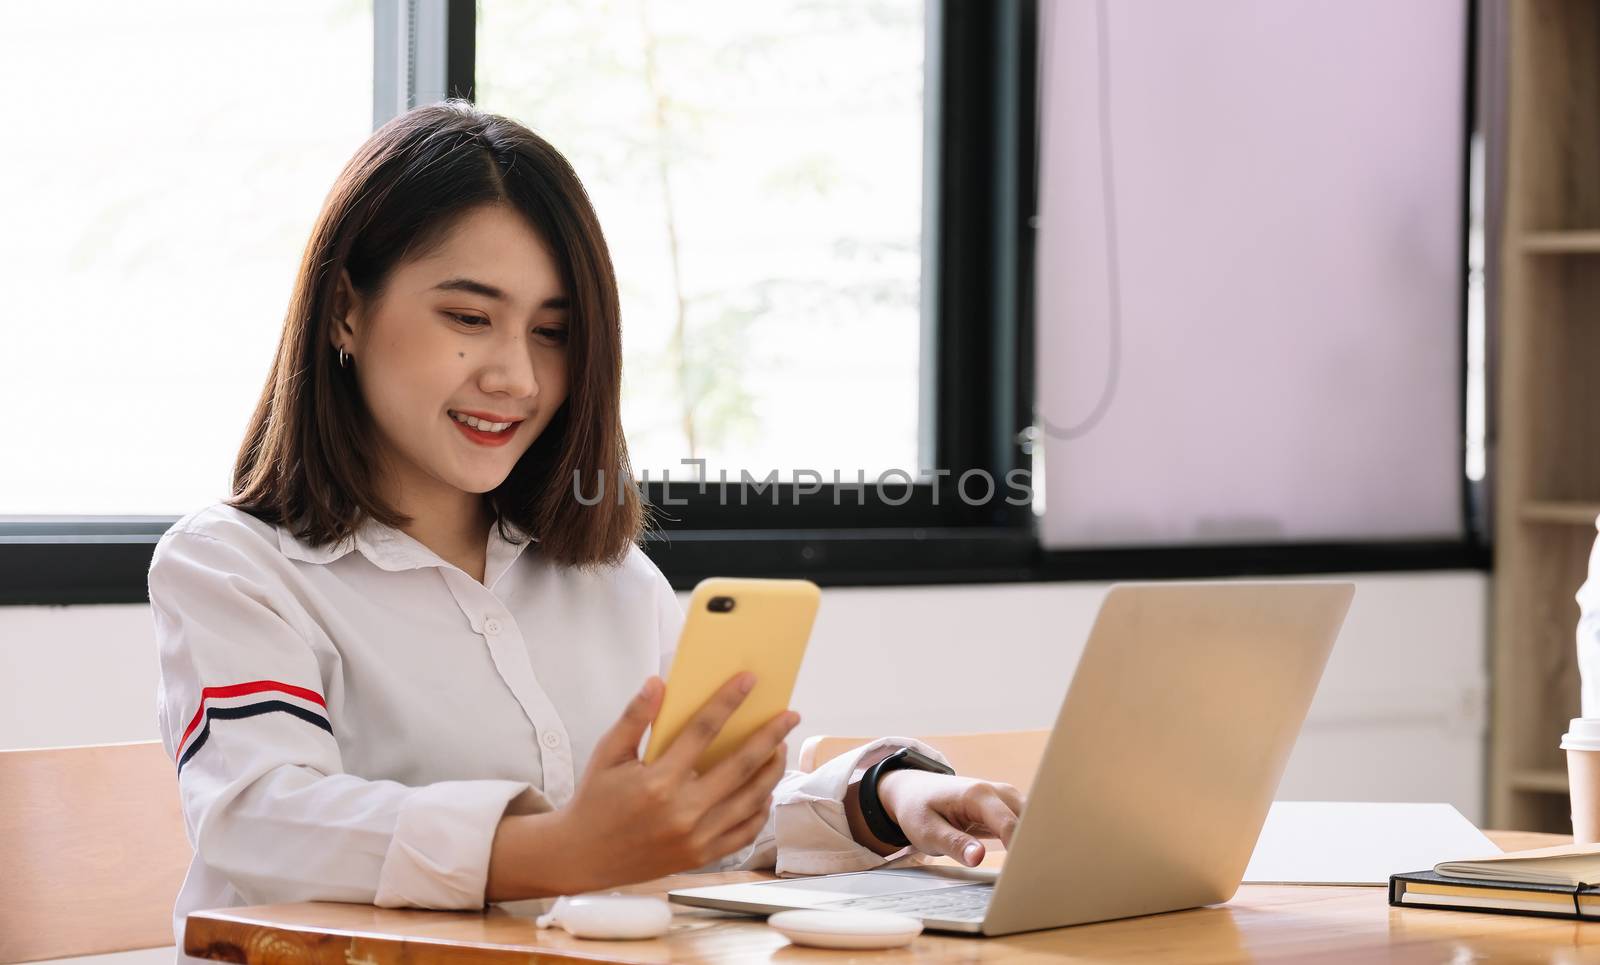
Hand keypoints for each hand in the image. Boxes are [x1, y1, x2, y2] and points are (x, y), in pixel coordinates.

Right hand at [542, 673, 799, 892]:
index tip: (749, 681)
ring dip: (772, 771)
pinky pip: (744, 831)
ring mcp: (696, 838)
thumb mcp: (607, 754)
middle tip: (790, 715)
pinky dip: (760, 809)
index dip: (728, 702)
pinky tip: (765, 790)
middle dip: (770, 736)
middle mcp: (682, 811)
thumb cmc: (595, 800)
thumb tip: (657, 682)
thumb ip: (634, 718)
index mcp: (657, 782)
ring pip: (750, 800)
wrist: (584, 858)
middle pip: (740, 767)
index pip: (702, 732)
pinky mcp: (701, 857)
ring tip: (782, 748)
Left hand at [875, 770, 1024, 866]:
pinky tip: (1025, 860)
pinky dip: (1027, 840)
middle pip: (1028, 820)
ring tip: (1031, 870)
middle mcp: (996, 791)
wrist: (913, 790)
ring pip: (1032, 821)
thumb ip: (954, 844)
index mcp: (977, 795)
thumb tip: (978, 858)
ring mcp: (1004, 797)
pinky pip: (1025, 822)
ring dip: (1033, 843)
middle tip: (1031, 875)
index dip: (1019, 850)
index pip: (1009, 824)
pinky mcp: (1006, 806)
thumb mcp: (927, 831)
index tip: (1022, 873)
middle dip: (1033, 845)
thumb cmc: (918, 809)